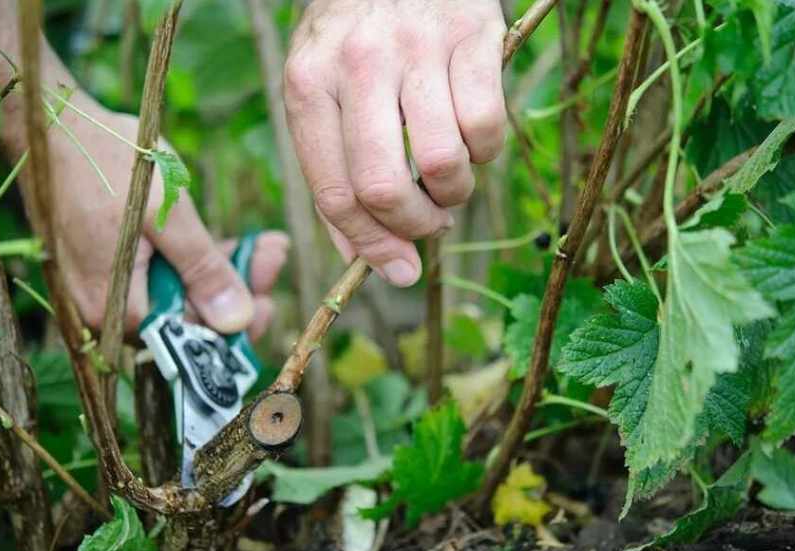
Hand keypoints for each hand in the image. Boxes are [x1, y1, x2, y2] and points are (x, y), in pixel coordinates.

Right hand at [11, 105, 287, 337]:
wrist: (52, 123)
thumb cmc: (106, 162)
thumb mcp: (168, 214)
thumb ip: (202, 271)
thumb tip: (237, 321)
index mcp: (116, 308)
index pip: (188, 339)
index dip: (235, 322)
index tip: (272, 300)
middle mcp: (106, 309)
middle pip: (187, 317)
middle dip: (237, 290)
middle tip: (274, 255)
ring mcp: (106, 287)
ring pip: (179, 294)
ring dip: (223, 271)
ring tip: (266, 243)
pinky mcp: (110, 265)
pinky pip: (161, 275)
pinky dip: (196, 260)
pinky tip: (232, 242)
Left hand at [284, 0, 506, 285]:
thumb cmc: (355, 35)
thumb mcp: (322, 90)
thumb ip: (334, 171)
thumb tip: (364, 258)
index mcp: (308, 85)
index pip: (335, 192)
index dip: (371, 246)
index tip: (400, 271)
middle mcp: (357, 64)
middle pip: (385, 187)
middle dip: (414, 228)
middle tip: (430, 225)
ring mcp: (417, 47)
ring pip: (441, 163)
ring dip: (454, 193)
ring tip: (450, 180)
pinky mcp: (472, 35)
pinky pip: (486, 127)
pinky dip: (486, 153)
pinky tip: (473, 140)